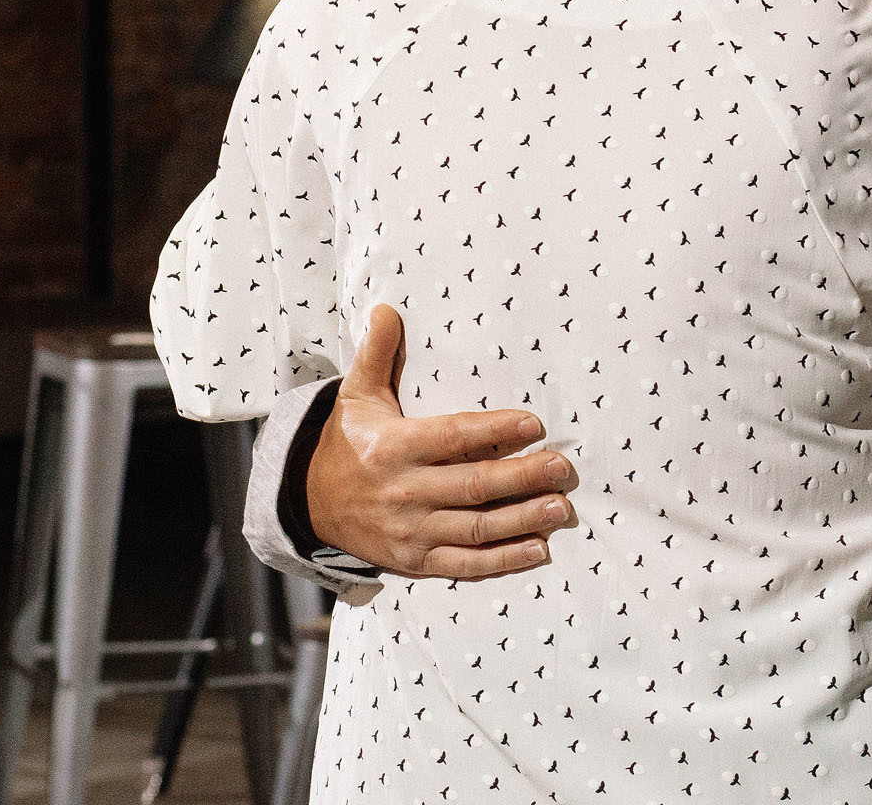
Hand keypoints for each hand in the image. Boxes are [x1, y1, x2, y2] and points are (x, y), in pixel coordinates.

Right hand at [306, 304, 575, 578]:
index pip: (453, 437)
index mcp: (394, 446)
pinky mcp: (416, 561)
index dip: (495, 430)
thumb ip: (377, 354)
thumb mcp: (356, 396)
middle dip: (522, 477)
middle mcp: (404, 491)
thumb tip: (387, 308)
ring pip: (477, 527)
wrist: (310, 504)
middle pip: (474, 485)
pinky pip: (466, 564)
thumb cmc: (348, 443)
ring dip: (522, 519)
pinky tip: (537, 549)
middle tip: (561, 468)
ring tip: (559, 508)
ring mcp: (411, 531)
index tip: (534, 422)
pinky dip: (503, 561)